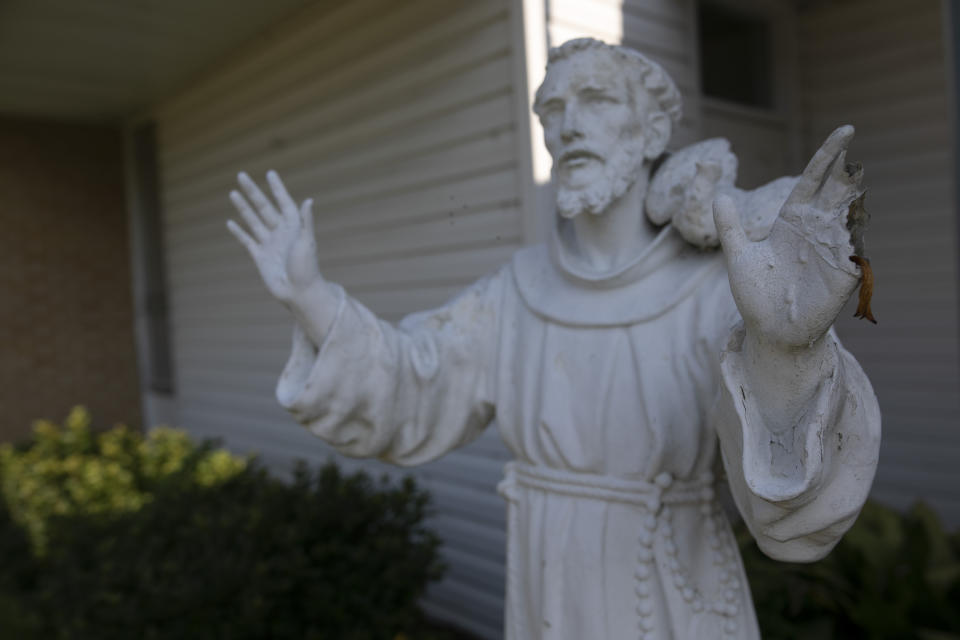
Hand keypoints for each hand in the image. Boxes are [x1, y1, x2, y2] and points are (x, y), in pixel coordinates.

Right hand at [227, 170, 319, 304]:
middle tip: (241, 175)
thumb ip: (305, 221)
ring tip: (233, 193)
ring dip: (243, 207)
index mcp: (293, 227)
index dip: (277, 189)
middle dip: (253, 192)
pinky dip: (239, 232)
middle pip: (264, 208)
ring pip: (253, 221)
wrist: (298, 293)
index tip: (270, 173)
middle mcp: (280, 233)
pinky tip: (231, 222)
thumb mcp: (307, 242)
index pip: (284, 203)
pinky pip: (247, 241)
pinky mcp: (260, 257)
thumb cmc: (307, 268)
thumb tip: (308, 200)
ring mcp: (269, 244)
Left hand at [714, 126, 862, 349]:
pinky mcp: (842, 275)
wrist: (768, 331)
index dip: (827, 156)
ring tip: (854, 178)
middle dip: (845, 169)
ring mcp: (831, 251)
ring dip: (851, 198)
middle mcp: (815, 231)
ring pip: (849, 216)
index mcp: (792, 221)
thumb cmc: (755, 295)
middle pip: (835, 192)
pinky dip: (854, 237)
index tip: (845, 131)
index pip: (812, 181)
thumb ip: (730, 227)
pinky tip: (852, 226)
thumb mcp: (738, 256)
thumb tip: (719, 196)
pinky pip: (854, 251)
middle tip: (852, 145)